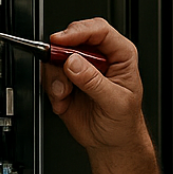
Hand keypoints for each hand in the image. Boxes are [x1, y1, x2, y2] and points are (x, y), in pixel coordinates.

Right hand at [42, 18, 144, 153]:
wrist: (112, 143)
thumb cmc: (123, 122)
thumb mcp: (115, 102)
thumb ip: (94, 82)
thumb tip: (73, 63)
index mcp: (120, 55)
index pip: (99, 30)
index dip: (79, 31)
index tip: (61, 41)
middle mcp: (99, 57)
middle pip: (72, 39)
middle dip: (60, 57)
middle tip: (61, 75)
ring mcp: (80, 67)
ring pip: (56, 57)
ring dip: (56, 78)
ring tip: (65, 96)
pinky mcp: (65, 80)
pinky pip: (48, 75)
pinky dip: (51, 90)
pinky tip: (63, 103)